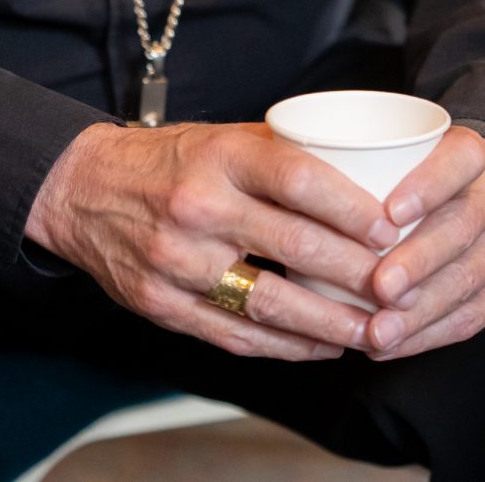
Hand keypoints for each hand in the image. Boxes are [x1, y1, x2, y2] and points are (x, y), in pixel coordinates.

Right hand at [26, 120, 399, 361]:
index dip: (352, 208)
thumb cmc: (175, 161)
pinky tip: (322, 347)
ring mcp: (176, 260)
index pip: (300, 179)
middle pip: (294, 245)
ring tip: (374, 331)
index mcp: (223, 156)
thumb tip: (374, 176)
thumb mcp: (227, 137)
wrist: (83, 189)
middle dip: (357, 274)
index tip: (393, 230)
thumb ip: (288, 155)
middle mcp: (199, 207)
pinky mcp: (160, 305)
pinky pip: (234, 335)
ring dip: (329, 323)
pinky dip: (285, 347)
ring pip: (268, 302)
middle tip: (401, 289)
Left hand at [355, 127, 484, 360]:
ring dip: (421, 311)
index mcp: (473, 154)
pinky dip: (429, 335)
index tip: (389, 213)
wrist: (469, 200)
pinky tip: (393, 346)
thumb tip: (299, 195)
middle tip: (379, 287)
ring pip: (469, 278)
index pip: (460, 161)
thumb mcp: (396, 161)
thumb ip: (362, 172)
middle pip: (463, 226)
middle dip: (419, 261)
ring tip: (378, 331)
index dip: (428, 186)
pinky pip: (474, 317)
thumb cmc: (411, 182)